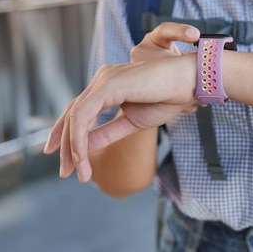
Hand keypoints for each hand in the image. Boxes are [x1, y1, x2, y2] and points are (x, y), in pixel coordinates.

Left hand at [43, 23, 199, 182]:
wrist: (188, 82)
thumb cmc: (168, 98)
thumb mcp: (132, 122)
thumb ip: (108, 132)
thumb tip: (85, 148)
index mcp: (108, 85)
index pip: (79, 109)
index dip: (65, 133)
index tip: (65, 159)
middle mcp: (102, 79)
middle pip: (72, 113)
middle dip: (64, 144)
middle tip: (64, 173)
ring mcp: (103, 80)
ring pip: (75, 117)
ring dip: (73, 148)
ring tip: (79, 173)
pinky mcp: (107, 86)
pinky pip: (83, 116)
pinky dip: (79, 139)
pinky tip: (82, 158)